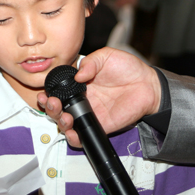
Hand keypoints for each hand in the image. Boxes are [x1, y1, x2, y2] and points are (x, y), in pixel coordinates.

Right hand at [38, 47, 161, 147]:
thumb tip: (78, 75)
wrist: (147, 84)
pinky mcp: (100, 126)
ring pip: (66, 124)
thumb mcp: (106, 56)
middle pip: (57, 109)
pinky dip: (74, 138)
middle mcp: (82, 100)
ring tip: (65, 117)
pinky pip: (83, 136)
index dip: (49, 93)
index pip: (58, 90)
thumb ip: (90, 62)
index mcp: (79, 84)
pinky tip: (73, 132)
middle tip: (53, 103)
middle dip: (50, 108)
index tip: (46, 93)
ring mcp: (90, 114)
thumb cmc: (128, 68)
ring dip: (60, 122)